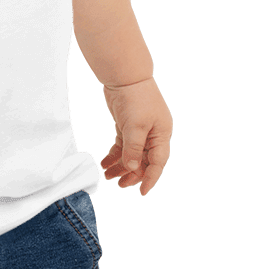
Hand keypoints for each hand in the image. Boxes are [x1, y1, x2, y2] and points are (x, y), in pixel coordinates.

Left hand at [100, 77, 171, 194]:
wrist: (125, 76)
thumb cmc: (136, 98)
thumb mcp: (135, 126)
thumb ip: (133, 148)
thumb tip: (131, 168)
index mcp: (162, 135)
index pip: (158, 163)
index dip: (150, 178)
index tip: (142, 192)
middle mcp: (153, 135)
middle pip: (144, 161)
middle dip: (132, 174)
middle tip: (118, 185)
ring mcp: (141, 130)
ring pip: (132, 154)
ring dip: (120, 166)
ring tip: (107, 176)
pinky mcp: (128, 125)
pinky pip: (123, 145)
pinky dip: (114, 154)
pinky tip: (105, 162)